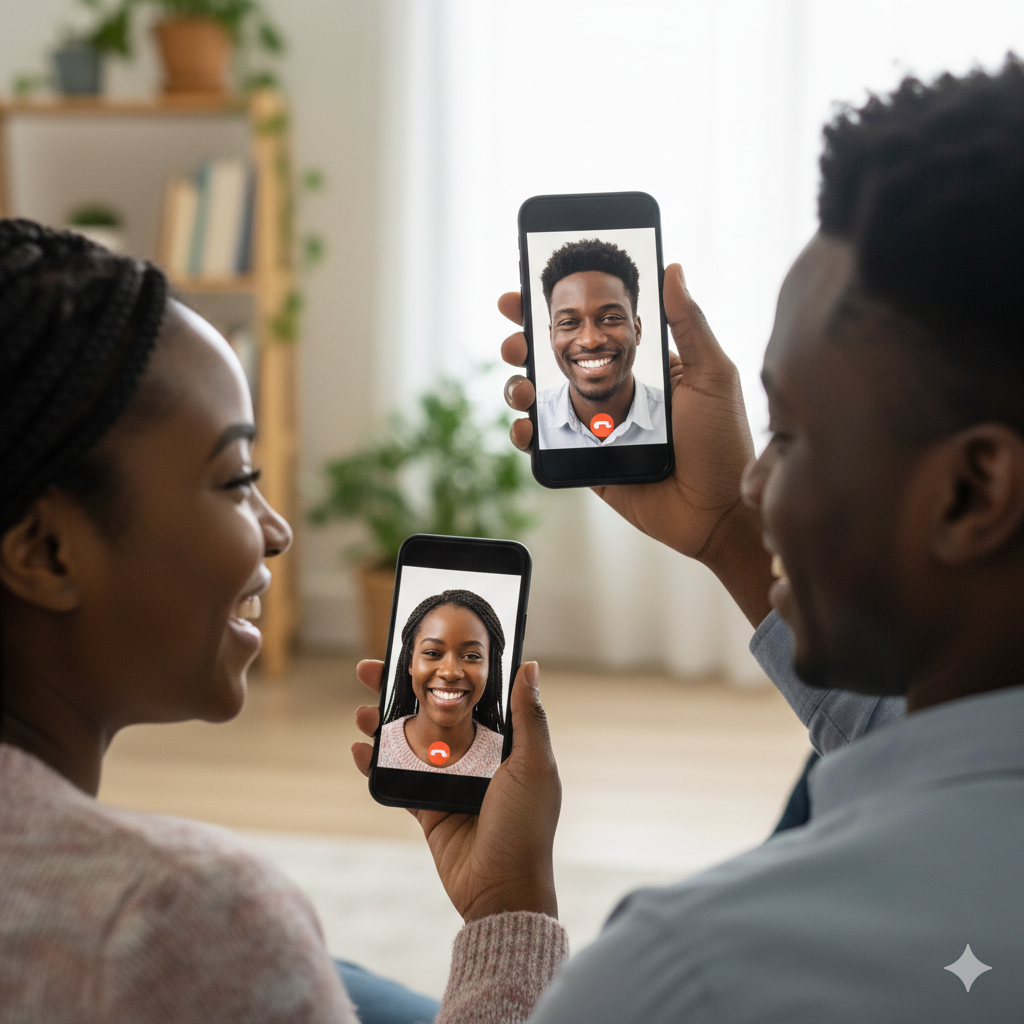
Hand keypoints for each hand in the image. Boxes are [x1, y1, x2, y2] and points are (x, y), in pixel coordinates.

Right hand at [353, 660, 559, 921]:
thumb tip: (529, 666)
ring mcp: (449, 780)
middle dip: (401, 690)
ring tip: (362, 710)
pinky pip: (398, 780)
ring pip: (410, 741)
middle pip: (432, 711)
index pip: (469, 694)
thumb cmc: (526, 827)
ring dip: (384, 724)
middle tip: (372, 670)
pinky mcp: (428, 807)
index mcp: (503, 741)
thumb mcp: (533, 766)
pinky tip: (358, 750)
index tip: (420, 650)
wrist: (502, 889)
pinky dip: (376, 765)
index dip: (444, 672)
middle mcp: (475, 755)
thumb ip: (528, 717)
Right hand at [499, 263, 771, 626]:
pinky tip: (526, 427)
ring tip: (520, 387)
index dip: (556, 312)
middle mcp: (613, 392)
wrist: (716, 512)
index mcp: (641, 366)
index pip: (590, 330)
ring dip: (518, 387)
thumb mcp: (713, 375)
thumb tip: (673, 269)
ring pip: (542, 400)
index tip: (524, 296)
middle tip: (514, 342)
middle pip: (554, 361)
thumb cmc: (724, 444)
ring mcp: (596, 428)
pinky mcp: (586, 463)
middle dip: (523, 345)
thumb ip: (689, 323)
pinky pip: (546, 445)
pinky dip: (525, 434)